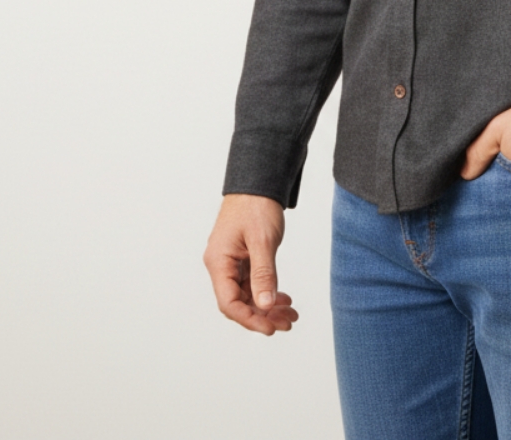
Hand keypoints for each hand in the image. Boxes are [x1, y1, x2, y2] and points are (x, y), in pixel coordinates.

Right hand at [203, 193, 298, 335]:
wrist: (258, 182)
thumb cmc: (256, 205)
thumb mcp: (262, 241)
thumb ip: (263, 274)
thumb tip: (264, 306)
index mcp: (218, 262)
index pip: (228, 303)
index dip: (249, 319)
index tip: (271, 328)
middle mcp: (221, 265)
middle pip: (238, 303)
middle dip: (263, 316)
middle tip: (288, 323)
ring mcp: (232, 263)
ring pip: (247, 295)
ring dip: (268, 306)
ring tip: (291, 314)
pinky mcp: (242, 259)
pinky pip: (253, 284)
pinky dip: (268, 292)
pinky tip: (284, 299)